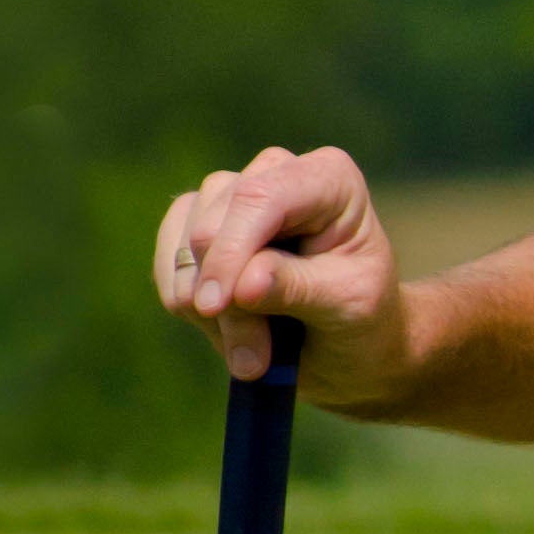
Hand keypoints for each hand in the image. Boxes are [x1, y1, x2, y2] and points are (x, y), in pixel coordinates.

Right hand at [154, 144, 408, 399]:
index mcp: (329, 178)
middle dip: (226, 301)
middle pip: (215, 225)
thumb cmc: (364, 322)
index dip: (230, 250)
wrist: (352, 348)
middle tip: (256, 360)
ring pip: (187, 246)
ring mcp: (232, 195)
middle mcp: (276, 173)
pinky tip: (225, 333)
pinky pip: (169, 261)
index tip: (214, 307)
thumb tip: (243, 284)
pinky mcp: (199, 224)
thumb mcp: (349, 308)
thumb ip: (297, 289)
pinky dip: (186, 303)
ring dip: (210, 312)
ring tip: (255, 354)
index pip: (259, 197)